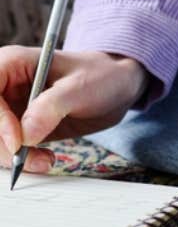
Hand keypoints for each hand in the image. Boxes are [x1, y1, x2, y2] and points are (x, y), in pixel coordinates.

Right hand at [0, 48, 148, 173]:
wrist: (117, 88)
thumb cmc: (101, 76)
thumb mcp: (81, 86)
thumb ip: (52, 106)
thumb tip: (25, 135)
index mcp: (11, 64)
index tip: (17, 141)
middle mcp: (3, 87)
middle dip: (1, 145)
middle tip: (26, 159)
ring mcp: (7, 110)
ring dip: (10, 158)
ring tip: (44, 161)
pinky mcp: (16, 129)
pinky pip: (4, 150)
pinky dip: (18, 161)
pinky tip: (42, 161)